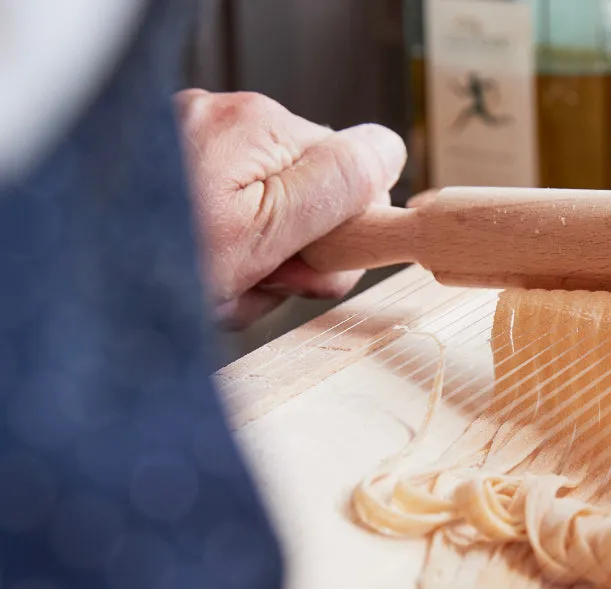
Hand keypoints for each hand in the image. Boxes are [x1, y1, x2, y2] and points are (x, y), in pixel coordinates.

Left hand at [174, 89, 406, 329]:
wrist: (67, 290)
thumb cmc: (156, 268)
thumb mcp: (266, 238)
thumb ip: (337, 189)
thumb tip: (387, 152)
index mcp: (256, 127)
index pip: (353, 170)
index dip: (343, 229)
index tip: (312, 264)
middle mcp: (224, 121)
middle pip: (310, 196)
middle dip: (294, 252)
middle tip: (256, 282)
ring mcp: (193, 144)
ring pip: (269, 216)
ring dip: (256, 264)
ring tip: (218, 286)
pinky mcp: (175, 172)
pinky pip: (228, 218)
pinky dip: (222, 256)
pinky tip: (198, 276)